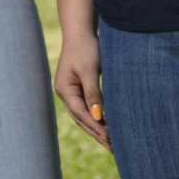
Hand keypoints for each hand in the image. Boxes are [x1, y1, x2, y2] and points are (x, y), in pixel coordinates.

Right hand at [54, 32, 110, 149]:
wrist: (81, 30)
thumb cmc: (85, 48)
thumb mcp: (90, 70)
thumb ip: (93, 93)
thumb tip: (98, 116)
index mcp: (65, 90)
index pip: (81, 114)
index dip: (95, 128)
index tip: (110, 140)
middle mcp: (66, 93)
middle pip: (81, 118)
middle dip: (97, 133)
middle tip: (113, 148)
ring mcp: (71, 90)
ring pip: (84, 115)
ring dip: (97, 128)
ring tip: (112, 143)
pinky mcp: (79, 87)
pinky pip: (88, 107)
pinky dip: (98, 117)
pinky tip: (108, 124)